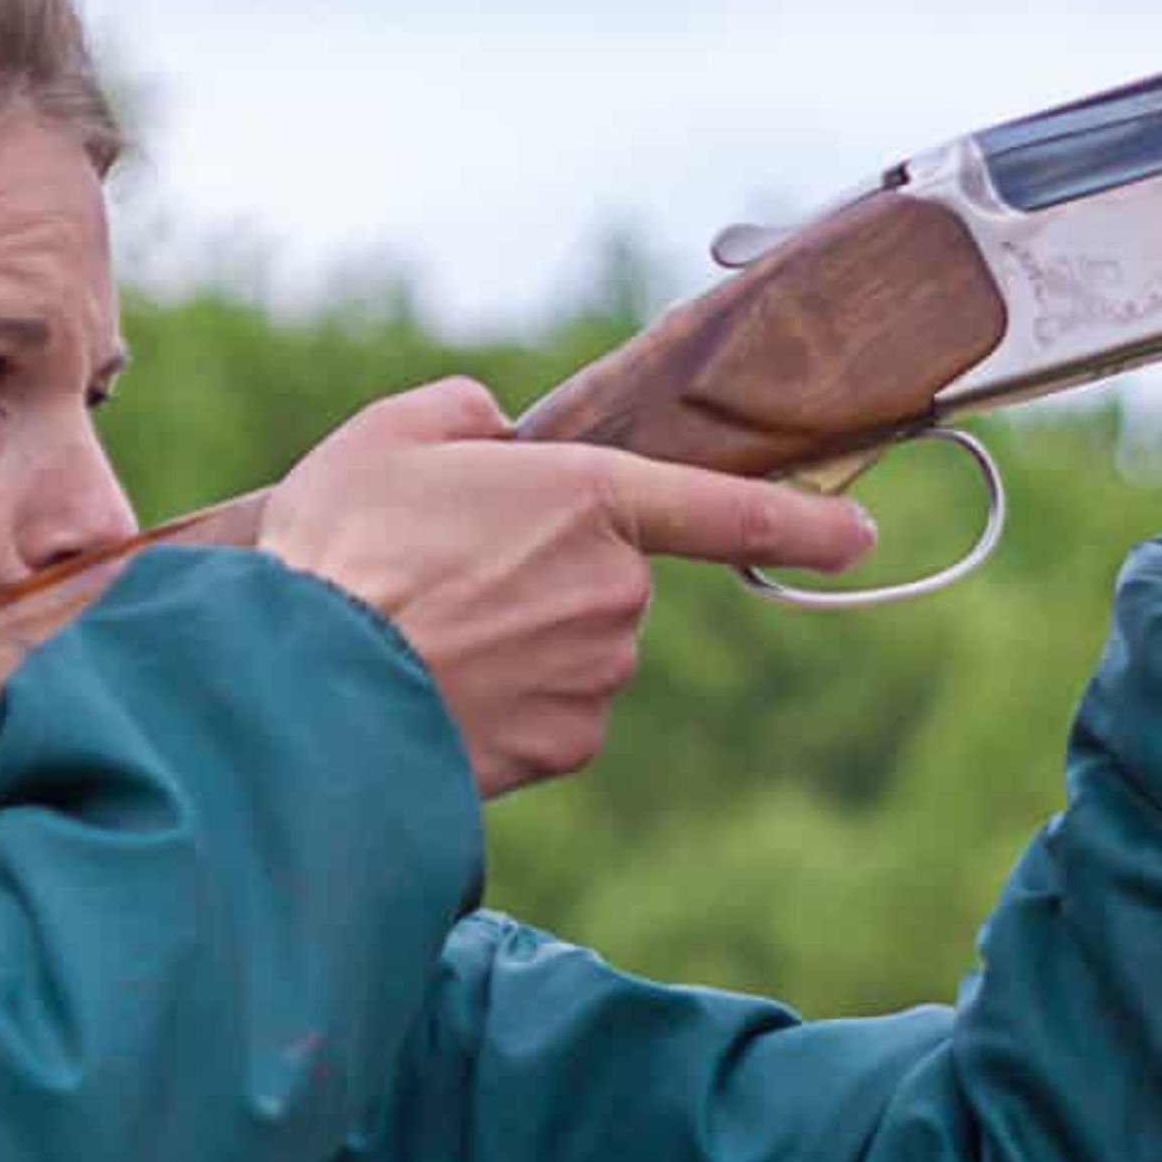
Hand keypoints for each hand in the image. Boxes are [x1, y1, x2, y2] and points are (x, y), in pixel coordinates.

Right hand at [259, 377, 876, 796]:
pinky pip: (554, 717)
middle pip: (606, 578)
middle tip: (443, 576)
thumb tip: (491, 428)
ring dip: (523, 646)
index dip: (802, 521)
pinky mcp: (566, 749)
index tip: (860, 536)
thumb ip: (457, 413)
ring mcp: (597, 676)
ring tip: (425, 640)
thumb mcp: (383, 438)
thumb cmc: (338, 552)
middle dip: (544, 577)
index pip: (727, 508)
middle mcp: (615, 590)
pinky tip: (440, 694)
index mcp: (590, 496)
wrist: (301, 689)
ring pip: (579, 652)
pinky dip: (507, 708)